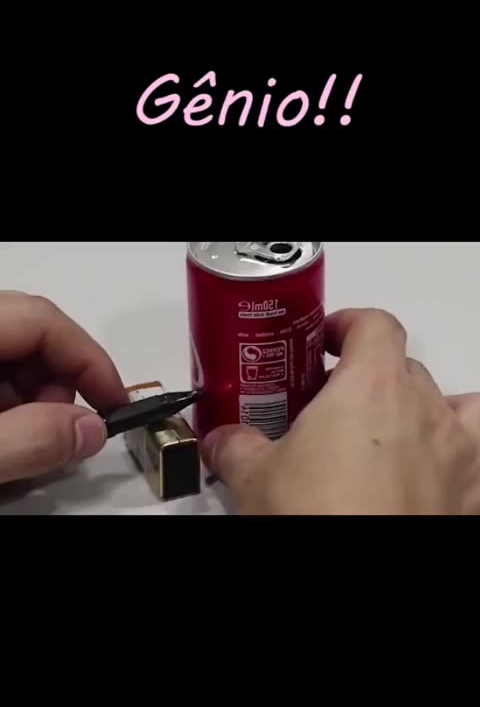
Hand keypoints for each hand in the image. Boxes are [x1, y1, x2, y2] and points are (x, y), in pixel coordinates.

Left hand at [0, 291, 127, 483]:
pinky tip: (3, 435)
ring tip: (23, 443)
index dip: (89, 361)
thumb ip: (32, 439)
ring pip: (14, 355)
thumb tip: (90, 430)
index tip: (116, 404)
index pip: (44, 321)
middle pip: (33, 335)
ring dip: (34, 398)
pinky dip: (9, 403)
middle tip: (63, 432)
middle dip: (60, 386)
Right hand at [201, 309, 479, 514]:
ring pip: (450, 404)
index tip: (327, 341)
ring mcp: (455, 453)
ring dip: (422, 408)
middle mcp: (423, 411)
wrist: (360, 578)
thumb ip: (235, 446)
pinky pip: (475, 455)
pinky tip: (427, 473)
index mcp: (372, 388)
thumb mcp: (256, 478)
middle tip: (332, 406)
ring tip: (388, 433)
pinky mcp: (470, 494)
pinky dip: (455, 453)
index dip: (348, 325)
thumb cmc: (320, 518)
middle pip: (404, 368)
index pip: (374, 325)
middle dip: (368, 379)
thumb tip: (222, 442)